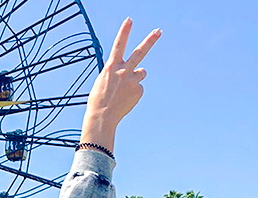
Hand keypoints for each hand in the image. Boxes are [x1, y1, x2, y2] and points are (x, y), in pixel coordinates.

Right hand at [81, 19, 160, 152]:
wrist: (101, 117)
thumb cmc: (99, 100)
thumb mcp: (103, 81)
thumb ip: (118, 72)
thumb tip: (138, 72)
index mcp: (110, 67)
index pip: (118, 45)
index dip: (124, 32)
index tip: (129, 20)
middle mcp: (123, 71)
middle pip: (139, 52)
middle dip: (150, 40)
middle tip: (159, 31)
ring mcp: (132, 81)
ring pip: (141, 73)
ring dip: (136, 78)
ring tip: (124, 90)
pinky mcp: (139, 91)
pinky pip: (139, 88)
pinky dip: (133, 93)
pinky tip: (125, 99)